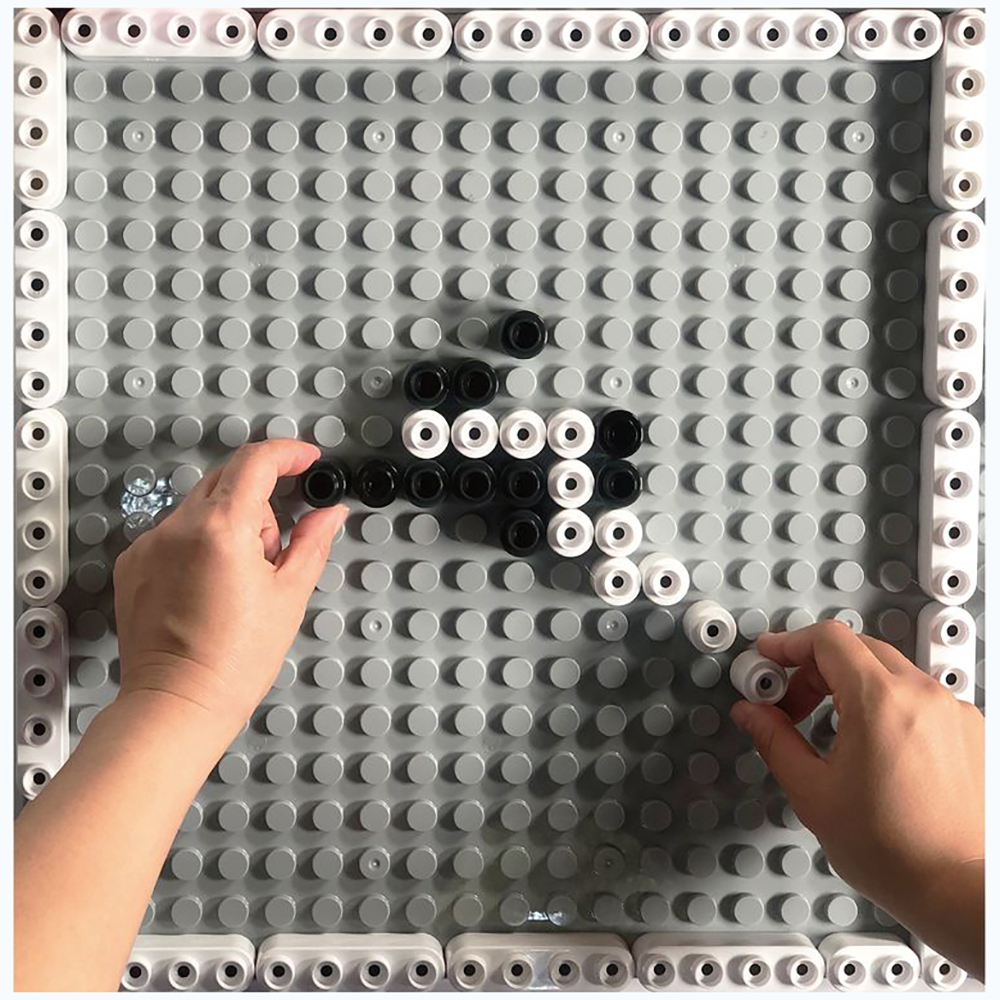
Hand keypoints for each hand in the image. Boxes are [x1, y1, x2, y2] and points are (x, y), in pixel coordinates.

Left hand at [113, 440, 347, 735]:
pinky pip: (175, 532)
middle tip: (274, 549)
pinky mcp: (135, 564)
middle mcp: (178, 527)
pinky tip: (210, 587)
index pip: (255, 462)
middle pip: (227, 480)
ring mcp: (150, 545)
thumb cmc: (233, 662)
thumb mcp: (289, 595)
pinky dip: (199, 544)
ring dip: (229, 524)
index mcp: (222, 529)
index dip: (287, 453)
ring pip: (201, 507)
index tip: (305, 458)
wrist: (178, 704)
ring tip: (239, 580)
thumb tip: (329, 514)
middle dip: (260, 501)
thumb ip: (312, 542)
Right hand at [731, 622, 983, 975]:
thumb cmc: (896, 852)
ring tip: (830, 725)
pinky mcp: (970, 732)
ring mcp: (952, 712)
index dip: (788, 643)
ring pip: (889, 670)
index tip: (770, 656)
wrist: (956, 890)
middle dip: (814, 667)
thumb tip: (754, 714)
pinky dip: (887, 703)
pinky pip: (919, 696)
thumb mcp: (812, 792)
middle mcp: (923, 696)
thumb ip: (775, 740)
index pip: (827, 639)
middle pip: (857, 648)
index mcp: (880, 701)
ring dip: (851, 683)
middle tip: (789, 700)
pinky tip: (870, 742)